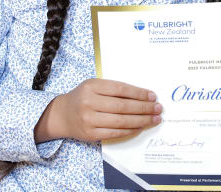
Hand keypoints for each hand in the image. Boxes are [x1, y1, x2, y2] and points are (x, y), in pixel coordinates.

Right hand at [35, 78, 160, 142]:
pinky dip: (130, 130)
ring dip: (141, 120)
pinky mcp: (90, 134)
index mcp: (92, 86)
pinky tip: (141, 127)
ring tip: (154, 118)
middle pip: (123, 106)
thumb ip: (114, 88)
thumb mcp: (94, 86)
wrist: (62, 115)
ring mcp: (89, 119)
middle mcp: (89, 102)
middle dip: (144, 108)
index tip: (152, 96)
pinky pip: (115, 133)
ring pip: (121, 121)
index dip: (139, 93)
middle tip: (158, 108)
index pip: (121, 89)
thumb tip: (143, 95)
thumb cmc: (83, 97)